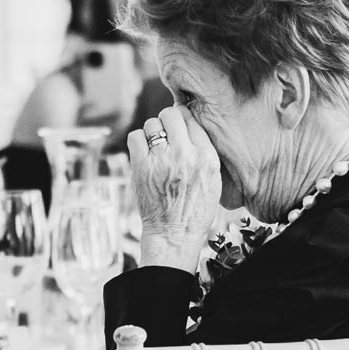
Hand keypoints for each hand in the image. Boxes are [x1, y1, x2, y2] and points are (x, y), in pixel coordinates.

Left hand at [127, 106, 220, 271]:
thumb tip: (191, 126)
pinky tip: (144, 153)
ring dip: (152, 132)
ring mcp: (162, 160)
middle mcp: (185, 155)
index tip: (181, 129)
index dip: (184, 121)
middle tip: (167, 135)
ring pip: (152, 123)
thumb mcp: (214, 180)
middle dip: (168, 121)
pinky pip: (135, 136)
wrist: (174, 234)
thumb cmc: (195, 210)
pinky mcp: (142, 167)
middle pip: (171, 114)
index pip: (192, 119)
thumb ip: (205, 153)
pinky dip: (138, 141)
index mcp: (207, 157)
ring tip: (156, 147)